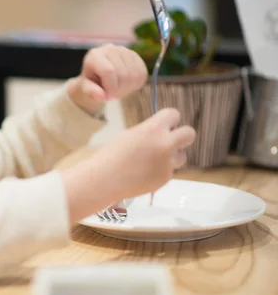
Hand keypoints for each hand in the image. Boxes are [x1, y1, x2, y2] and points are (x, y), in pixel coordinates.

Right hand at [60, 108, 195, 222]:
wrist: (104, 179)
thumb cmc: (111, 154)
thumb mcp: (131, 134)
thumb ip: (150, 132)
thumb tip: (162, 134)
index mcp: (153, 129)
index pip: (174, 115)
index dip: (169, 120)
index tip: (164, 126)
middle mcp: (165, 144)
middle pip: (189, 134)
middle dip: (181, 136)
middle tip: (170, 141)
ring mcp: (167, 163)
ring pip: (182, 156)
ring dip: (172, 156)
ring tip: (152, 161)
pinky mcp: (165, 178)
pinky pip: (169, 171)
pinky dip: (160, 171)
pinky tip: (143, 174)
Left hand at [67, 44, 147, 114]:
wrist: (99, 75)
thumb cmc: (92, 82)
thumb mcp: (87, 88)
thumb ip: (91, 92)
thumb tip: (101, 96)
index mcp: (94, 56)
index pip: (108, 71)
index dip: (111, 88)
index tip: (107, 97)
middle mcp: (110, 49)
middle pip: (123, 74)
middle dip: (120, 90)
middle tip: (113, 95)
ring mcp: (124, 50)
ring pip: (134, 74)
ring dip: (128, 88)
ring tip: (119, 90)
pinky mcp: (135, 55)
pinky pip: (142, 73)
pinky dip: (136, 84)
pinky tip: (127, 86)